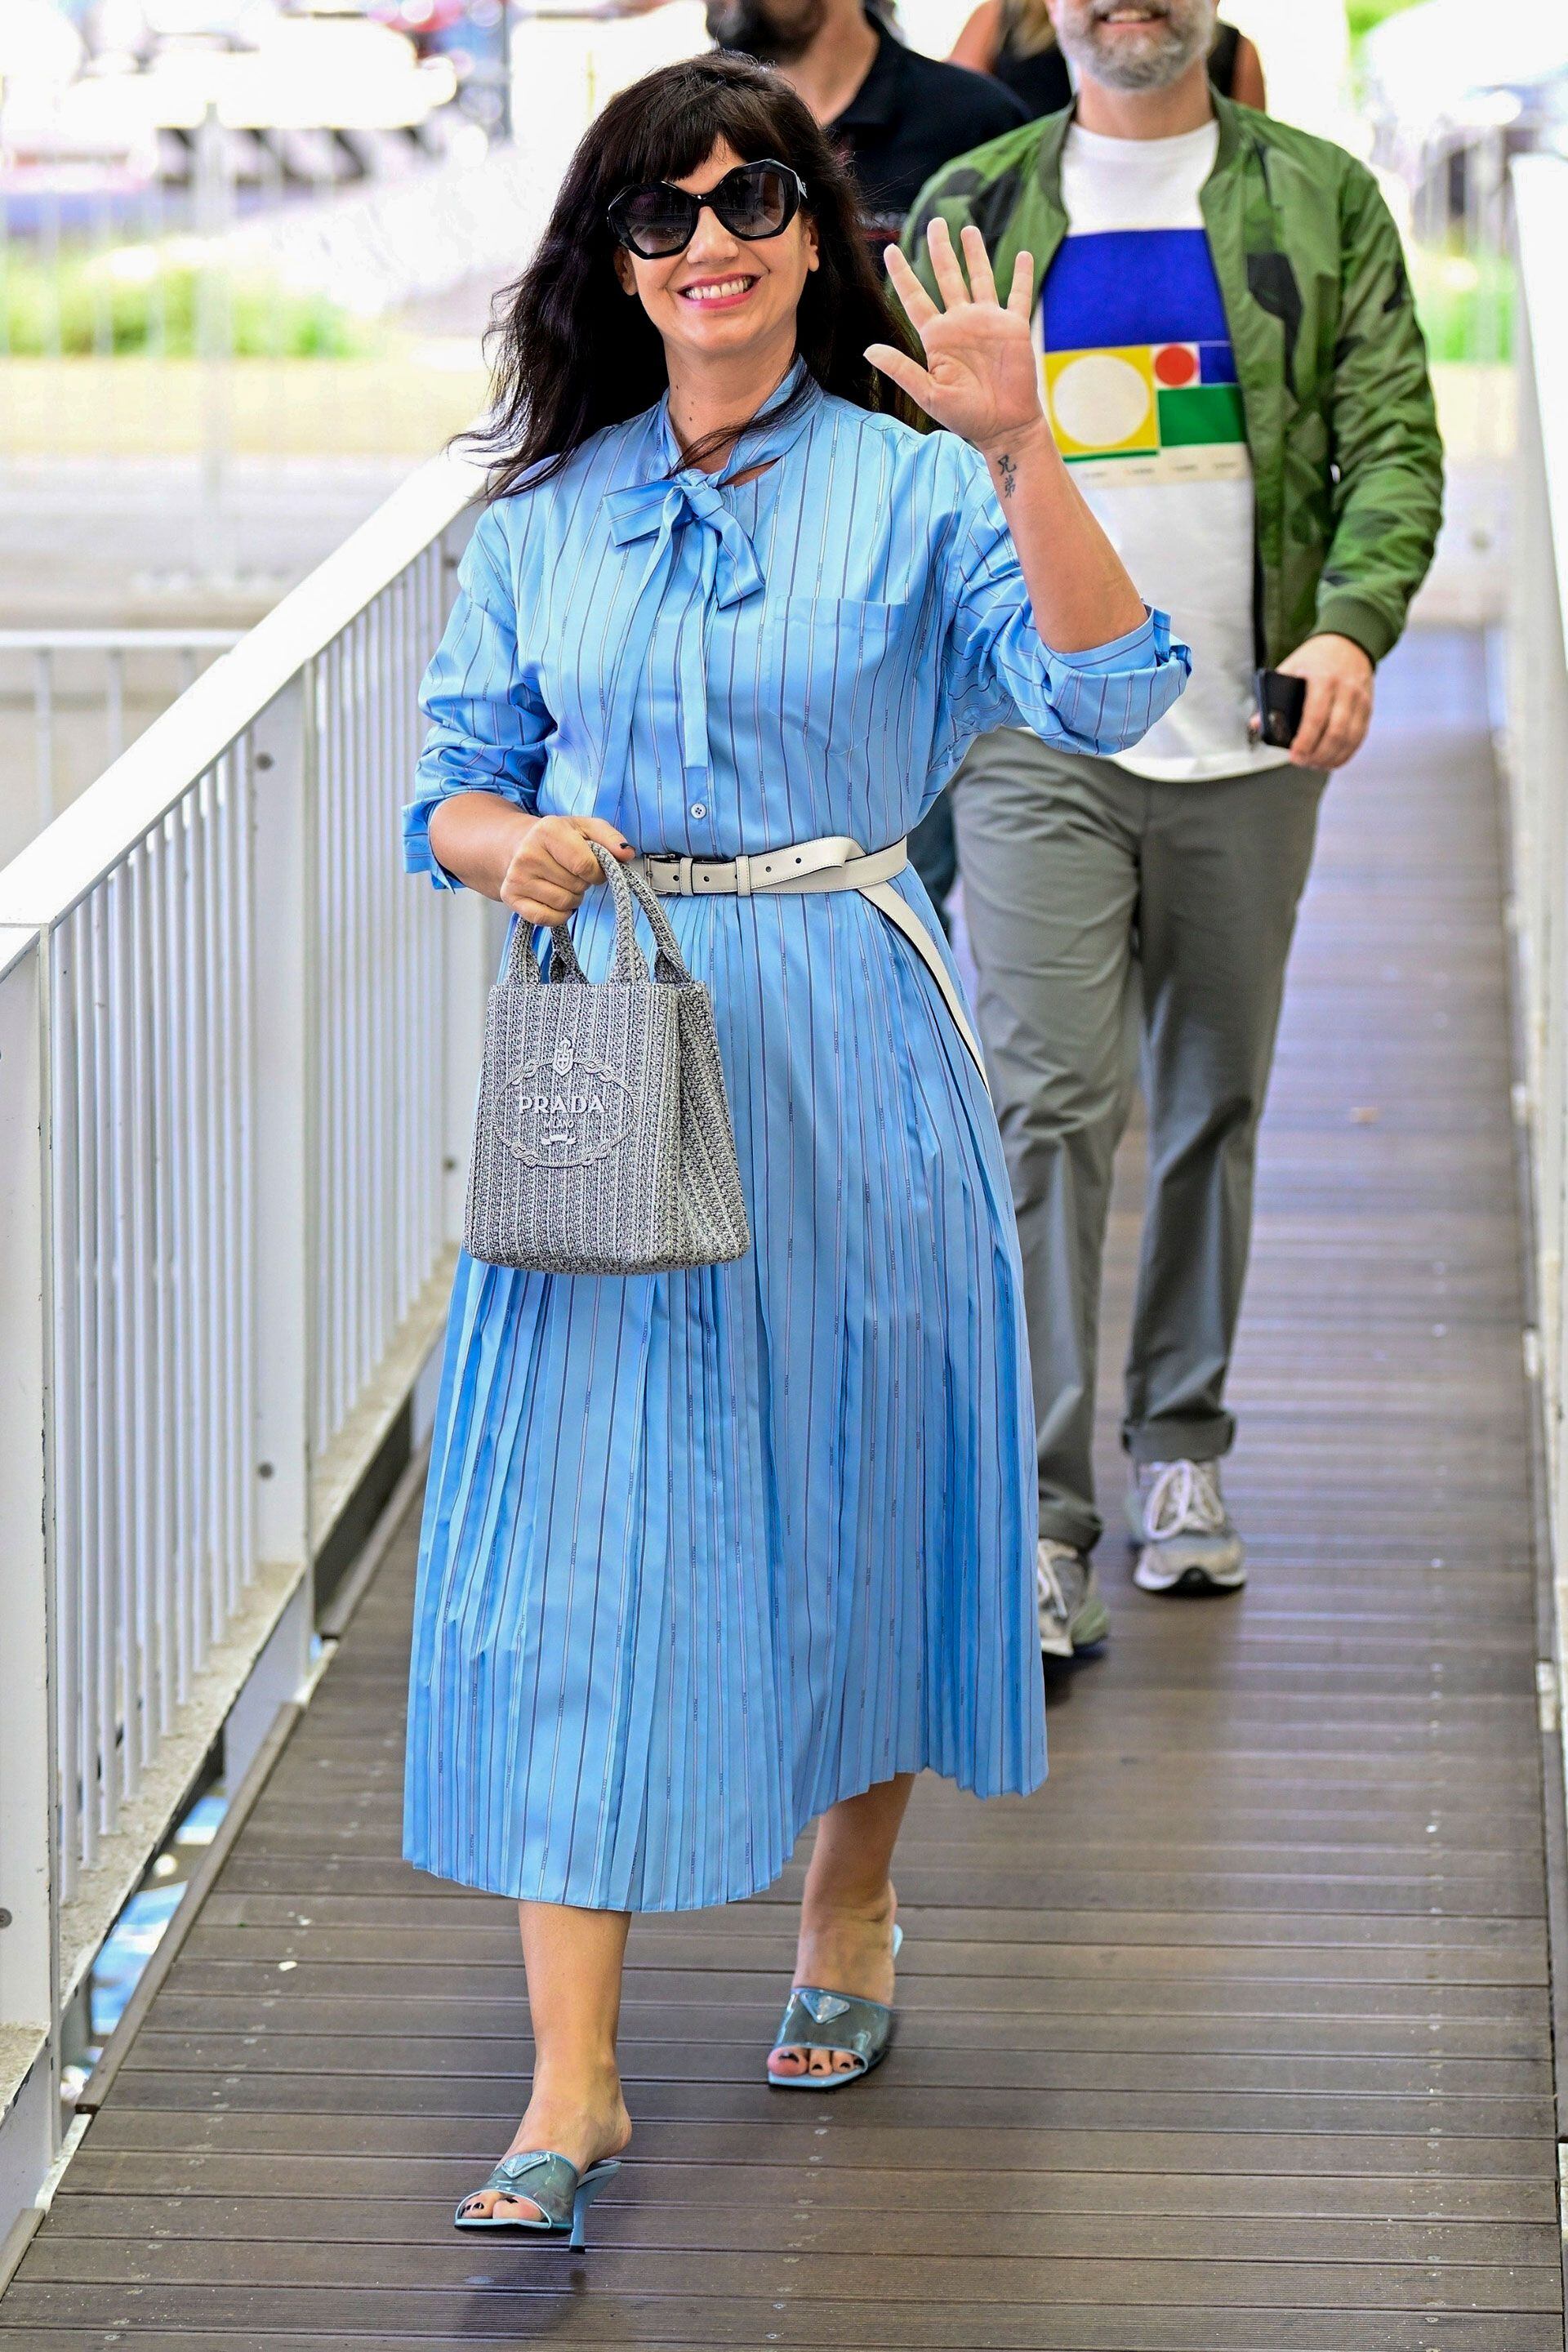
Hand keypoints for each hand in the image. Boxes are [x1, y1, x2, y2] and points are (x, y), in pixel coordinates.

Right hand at [500, 814, 633, 926]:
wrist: (519, 845)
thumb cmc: (559, 839)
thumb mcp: (586, 829)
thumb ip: (611, 838)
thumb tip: (628, 853)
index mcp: (548, 831)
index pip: (585, 865)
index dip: (598, 873)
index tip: (595, 869)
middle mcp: (528, 853)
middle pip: (575, 886)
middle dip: (583, 884)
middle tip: (573, 873)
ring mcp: (516, 877)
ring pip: (563, 903)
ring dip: (572, 899)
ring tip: (563, 883)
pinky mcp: (511, 897)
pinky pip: (547, 919)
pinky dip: (559, 915)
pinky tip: (555, 899)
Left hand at [868, 221, 1043, 456]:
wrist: (1004, 426)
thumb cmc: (966, 416)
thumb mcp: (929, 394)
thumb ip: (902, 370)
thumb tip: (868, 351)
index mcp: (937, 337)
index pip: (915, 297)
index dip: (903, 273)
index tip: (890, 249)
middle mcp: (960, 323)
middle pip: (947, 277)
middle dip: (940, 249)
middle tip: (935, 222)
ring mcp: (987, 322)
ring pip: (979, 278)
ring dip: (974, 253)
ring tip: (967, 229)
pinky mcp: (1013, 327)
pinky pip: (1019, 295)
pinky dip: (1022, 275)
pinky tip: (1024, 255)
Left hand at [1273, 634, 1373, 769]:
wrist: (1349, 641)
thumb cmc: (1315, 658)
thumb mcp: (1291, 667)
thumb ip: (1273, 696)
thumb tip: (1257, 724)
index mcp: (1322, 678)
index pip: (1315, 718)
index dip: (1305, 742)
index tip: (1294, 756)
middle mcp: (1345, 689)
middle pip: (1335, 733)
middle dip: (1318, 754)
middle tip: (1303, 763)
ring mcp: (1360, 699)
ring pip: (1350, 738)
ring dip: (1332, 757)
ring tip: (1315, 764)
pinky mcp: (1368, 707)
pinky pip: (1359, 737)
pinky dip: (1346, 753)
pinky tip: (1332, 760)